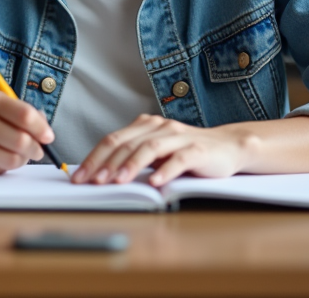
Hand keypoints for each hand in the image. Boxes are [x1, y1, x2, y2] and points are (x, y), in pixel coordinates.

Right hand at [0, 89, 53, 173]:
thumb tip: (45, 127)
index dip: (42, 128)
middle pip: (22, 140)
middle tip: (37, 150)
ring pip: (13, 159)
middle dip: (35, 149)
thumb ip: (18, 112)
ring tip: (19, 155)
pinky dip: (5, 166)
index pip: (24, 115)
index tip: (48, 136)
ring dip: (22, 160)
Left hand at [72, 114, 255, 186]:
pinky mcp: (197, 150)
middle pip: (126, 143)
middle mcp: (159, 127)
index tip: (79, 177)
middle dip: (106, 164)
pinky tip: (155, 183)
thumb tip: (101, 175)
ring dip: (131, 166)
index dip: (94, 158)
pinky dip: (165, 171)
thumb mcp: (157, 153)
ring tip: (117, 182)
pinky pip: (179, 159)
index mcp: (145, 125)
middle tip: (93, 182)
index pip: (113, 140)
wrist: (228, 147)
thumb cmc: (188, 153)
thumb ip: (134, 158)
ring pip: (149, 148)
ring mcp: (178, 137)